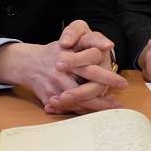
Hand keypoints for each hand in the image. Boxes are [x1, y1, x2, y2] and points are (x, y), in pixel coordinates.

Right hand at [0, 20, 126, 114]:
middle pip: (85, 91)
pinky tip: (95, 111)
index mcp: (67, 58)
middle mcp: (60, 75)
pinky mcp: (48, 99)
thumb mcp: (70, 40)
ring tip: (112, 110)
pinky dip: (82, 110)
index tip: (123, 84)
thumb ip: (90, 41)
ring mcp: (53, 88)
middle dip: (104, 101)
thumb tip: (109, 46)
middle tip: (120, 105)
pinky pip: (68, 108)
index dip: (107, 78)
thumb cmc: (55, 51)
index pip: (90, 71)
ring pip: (78, 103)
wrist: (27, 63)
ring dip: (95, 108)